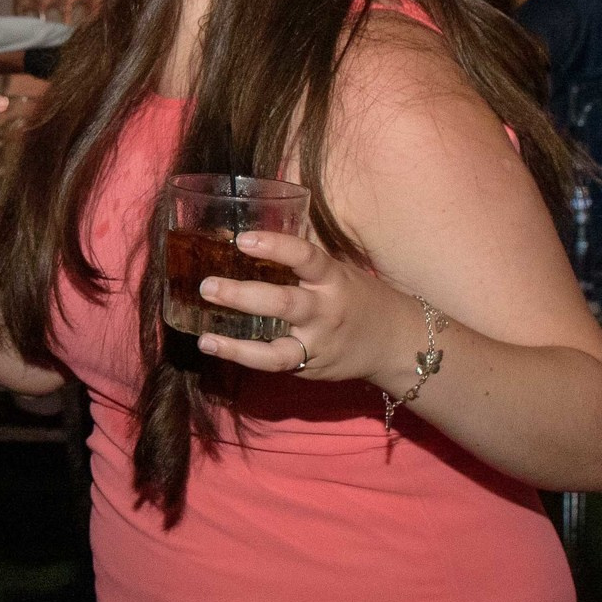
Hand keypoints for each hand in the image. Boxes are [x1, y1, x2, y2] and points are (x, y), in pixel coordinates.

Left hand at [193, 229, 427, 384]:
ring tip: (205, 338)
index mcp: (332, 278)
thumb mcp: (336, 271)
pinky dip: (244, 357)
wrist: (397, 342)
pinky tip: (213, 346)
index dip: (275, 246)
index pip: (305, 257)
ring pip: (278, 349)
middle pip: (284, 304)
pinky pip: (276, 364)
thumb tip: (239, 234)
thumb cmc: (355, 296)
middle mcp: (325, 311)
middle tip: (207, 286)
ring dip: (237, 345)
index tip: (242, 239)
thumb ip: (298, 259)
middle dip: (243, 296)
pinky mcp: (310, 367)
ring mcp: (318, 343)